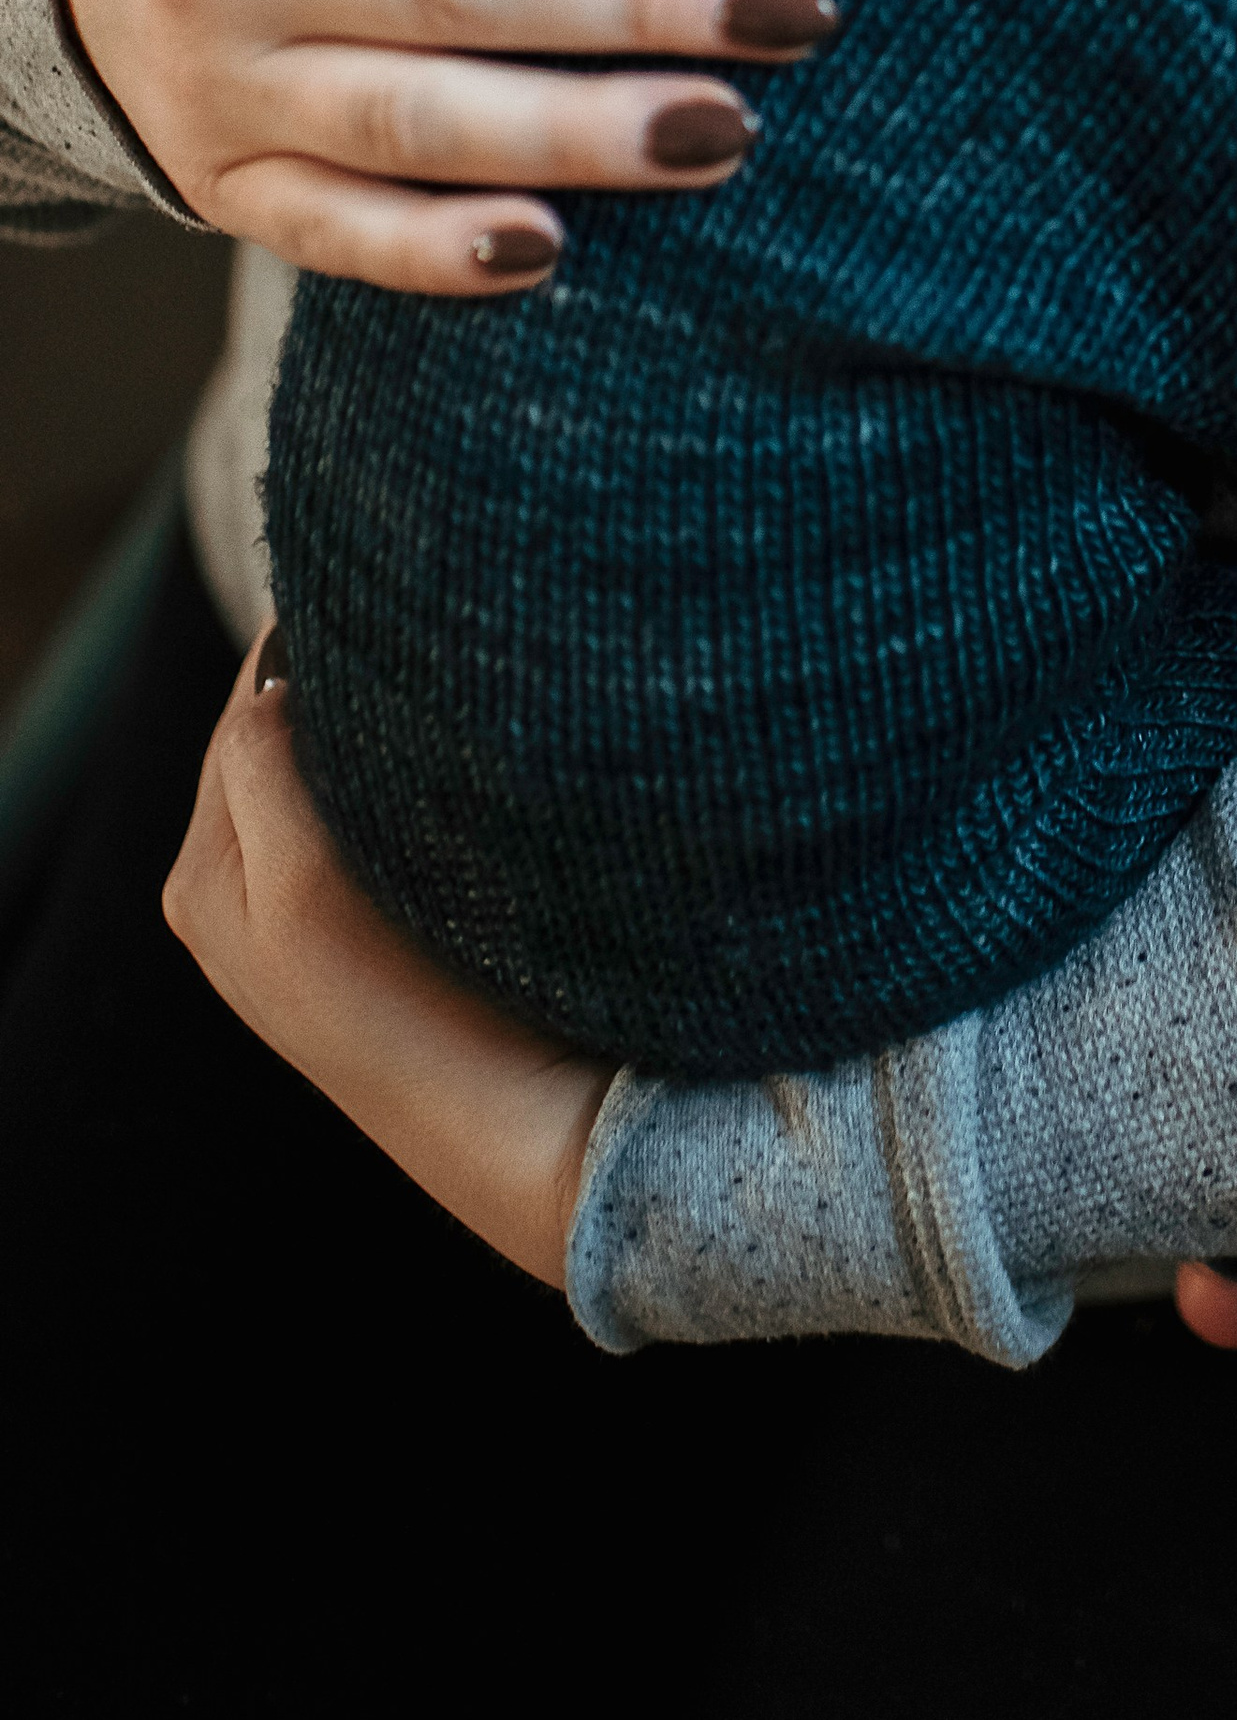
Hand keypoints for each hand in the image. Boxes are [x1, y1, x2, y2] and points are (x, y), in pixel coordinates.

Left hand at [163, 629, 606, 1288]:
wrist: (516, 1125)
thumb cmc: (407, 1018)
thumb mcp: (300, 889)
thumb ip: (259, 770)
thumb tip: (272, 681)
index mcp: (201, 877)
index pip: (243, 710)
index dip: (310, 661)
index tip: (393, 629)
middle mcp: (234, 890)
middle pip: (277, 735)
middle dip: (337, 695)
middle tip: (428, 662)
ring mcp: (302, 910)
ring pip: (330, 766)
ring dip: (379, 735)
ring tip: (444, 715)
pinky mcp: (370, 921)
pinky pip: (374, 807)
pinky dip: (406, 776)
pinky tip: (451, 777)